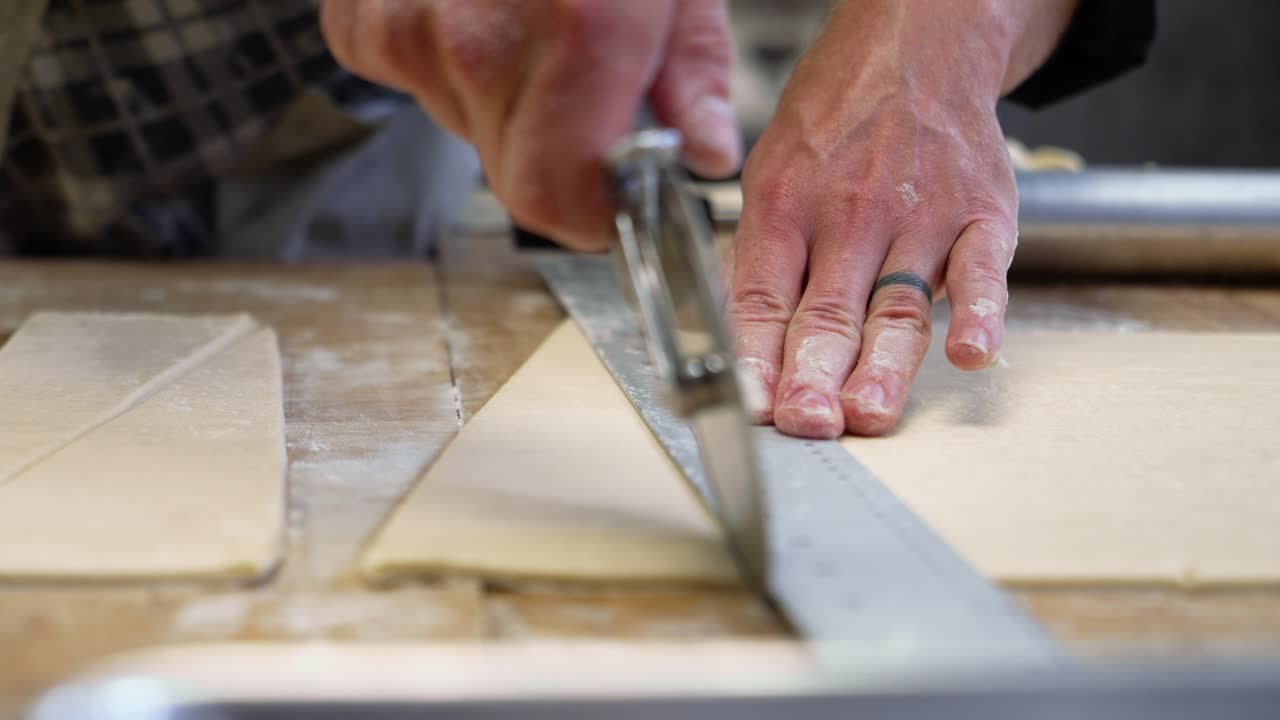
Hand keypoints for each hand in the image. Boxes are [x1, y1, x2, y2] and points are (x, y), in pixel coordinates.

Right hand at [321, 0, 741, 249]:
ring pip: (466, 131)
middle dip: (560, 157)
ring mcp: (408, 28)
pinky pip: (410, 84)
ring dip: (505, 103)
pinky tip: (475, 8)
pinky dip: (446, 63)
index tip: (617, 202)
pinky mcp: (363, 19)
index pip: (556, 199)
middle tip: (586, 92)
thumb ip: (692, 68)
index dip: (592, 215)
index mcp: (575, 29)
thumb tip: (703, 151)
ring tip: (531, 24)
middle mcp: (477, 38)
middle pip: (513, 180)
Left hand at [729, 0, 1077, 437]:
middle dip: (813, 375)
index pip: (764, 299)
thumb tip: (735, 334)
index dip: (757, 358)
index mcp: (787, 207)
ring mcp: (920, 216)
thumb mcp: (769, 171)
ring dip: (882, 366)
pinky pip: (981, 270)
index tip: (751, 406)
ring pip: (897, 306)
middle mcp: (850, 214)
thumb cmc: (837, 120)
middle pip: (829, 312)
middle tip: (805, 423)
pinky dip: (980, 312)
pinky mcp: (982, 214)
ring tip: (867, 413)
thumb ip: (759, 255)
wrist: (918, 48)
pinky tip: (970, 351)